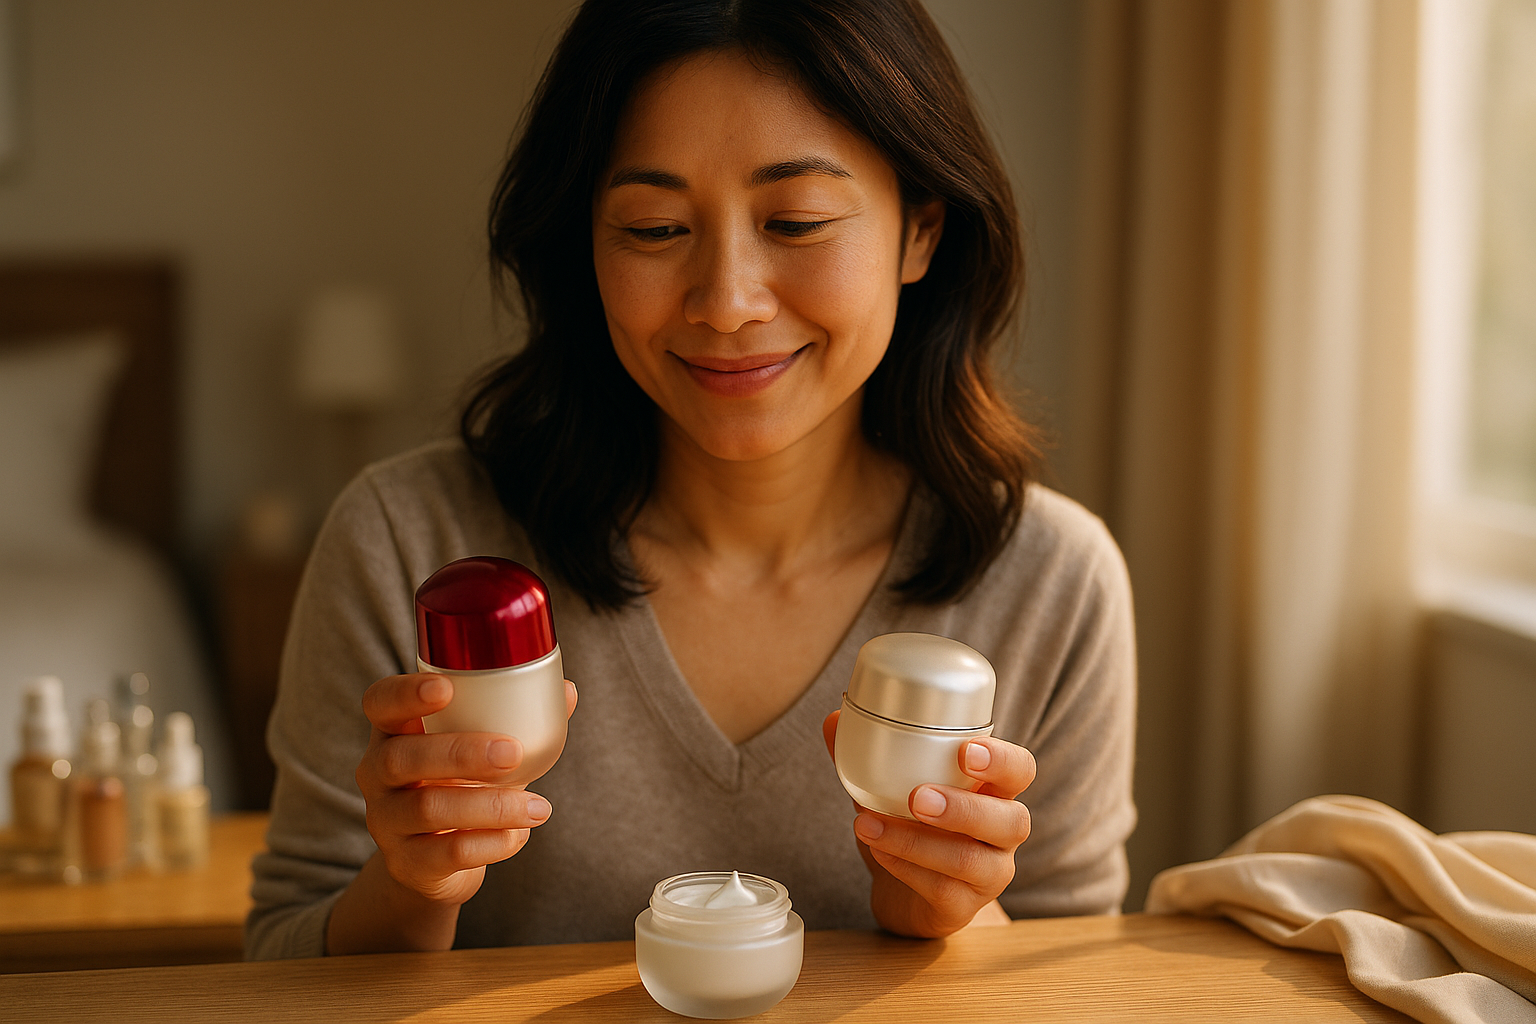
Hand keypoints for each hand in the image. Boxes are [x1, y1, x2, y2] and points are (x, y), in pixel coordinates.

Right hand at [355, 672, 578, 906]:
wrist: (433, 862)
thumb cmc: (461, 786)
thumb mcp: (480, 750)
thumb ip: (517, 720)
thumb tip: (567, 691)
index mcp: (393, 733)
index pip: (379, 703)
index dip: (405, 693)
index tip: (445, 687)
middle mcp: (376, 774)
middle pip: (401, 758)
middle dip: (460, 752)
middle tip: (513, 753)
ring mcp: (386, 821)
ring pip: (428, 808)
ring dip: (492, 805)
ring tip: (539, 807)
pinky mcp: (406, 863)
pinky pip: (447, 853)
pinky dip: (491, 844)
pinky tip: (519, 836)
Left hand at [822, 709, 1034, 937]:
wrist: (901, 892)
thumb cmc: (909, 826)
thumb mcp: (889, 787)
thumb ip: (868, 753)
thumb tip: (834, 719)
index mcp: (994, 790)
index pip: (1020, 769)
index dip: (1002, 760)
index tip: (965, 751)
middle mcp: (1003, 832)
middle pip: (1011, 820)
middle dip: (964, 808)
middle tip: (917, 797)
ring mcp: (990, 874)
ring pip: (971, 860)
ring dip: (916, 841)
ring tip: (867, 822)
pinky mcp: (964, 907)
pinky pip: (943, 891)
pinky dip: (904, 866)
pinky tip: (876, 851)